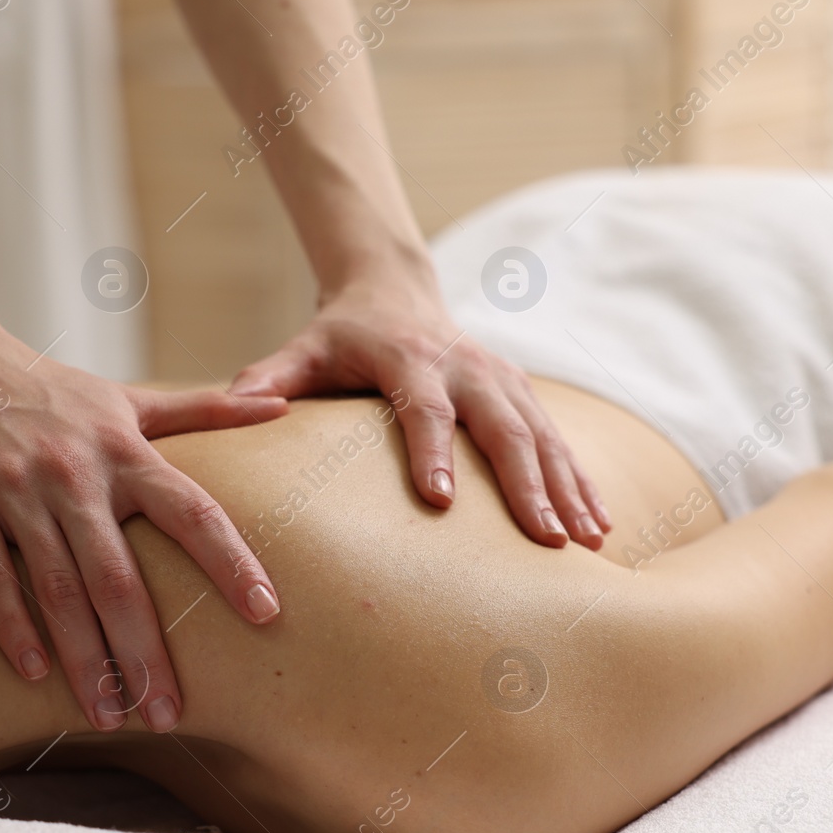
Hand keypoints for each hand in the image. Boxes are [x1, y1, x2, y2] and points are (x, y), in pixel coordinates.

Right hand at [0, 316, 287, 733]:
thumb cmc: (49, 390)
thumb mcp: (128, 399)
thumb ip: (205, 410)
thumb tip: (281, 407)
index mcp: (124, 451)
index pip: (193, 512)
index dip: (232, 562)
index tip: (267, 613)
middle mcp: (74, 473)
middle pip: (119, 576)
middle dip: (146, 652)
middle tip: (168, 713)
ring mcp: (14, 489)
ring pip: (56, 590)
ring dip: (83, 659)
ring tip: (108, 714)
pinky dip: (12, 629)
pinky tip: (36, 675)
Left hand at [229, 270, 609, 549]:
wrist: (396, 290)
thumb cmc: (340, 336)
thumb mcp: (303, 349)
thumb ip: (268, 378)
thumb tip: (230, 408)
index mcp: (411, 359)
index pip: (424, 409)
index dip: (432, 452)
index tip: (441, 501)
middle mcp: (467, 367)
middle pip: (503, 429)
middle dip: (528, 486)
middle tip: (547, 540)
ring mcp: (503, 380)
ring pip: (543, 438)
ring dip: (569, 490)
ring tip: (589, 543)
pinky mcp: (523, 394)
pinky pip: (560, 442)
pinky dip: (582, 483)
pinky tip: (602, 526)